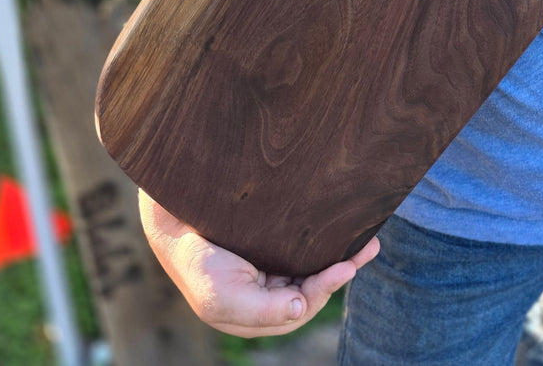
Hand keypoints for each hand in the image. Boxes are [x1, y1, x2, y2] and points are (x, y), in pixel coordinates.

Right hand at [140, 191, 379, 337]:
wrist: (174, 226)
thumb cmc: (197, 264)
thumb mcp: (223, 295)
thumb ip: (262, 310)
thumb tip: (300, 307)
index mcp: (257, 315)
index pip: (301, 307)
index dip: (326, 288)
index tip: (345, 266)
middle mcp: (267, 296)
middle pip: (312, 288)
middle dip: (341, 271)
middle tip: (368, 247)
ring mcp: (267, 271)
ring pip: (310, 268)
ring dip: (339, 256)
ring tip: (368, 240)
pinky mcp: (267, 246)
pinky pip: (301, 247)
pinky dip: (322, 243)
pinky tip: (340, 231)